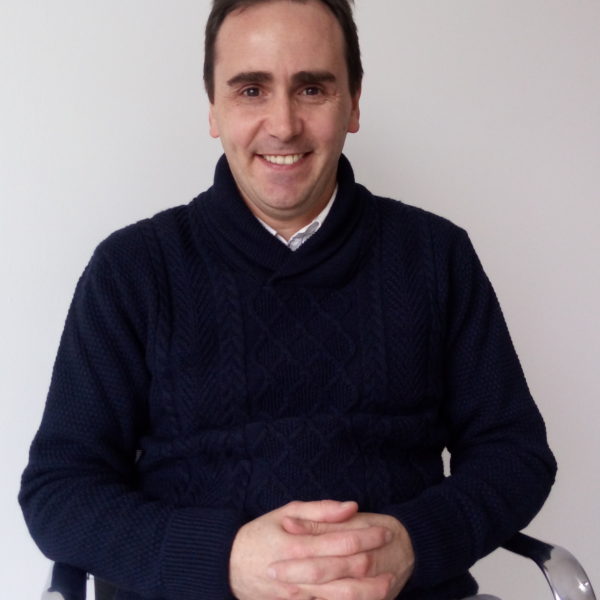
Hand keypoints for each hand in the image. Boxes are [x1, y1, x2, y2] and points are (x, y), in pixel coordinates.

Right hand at [229, 500, 393, 599]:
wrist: (229, 566)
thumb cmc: (260, 534)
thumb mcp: (286, 512)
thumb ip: (320, 511)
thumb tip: (351, 507)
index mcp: (298, 546)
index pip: (341, 542)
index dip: (367, 536)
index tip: (387, 530)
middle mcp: (300, 574)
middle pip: (346, 573)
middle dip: (374, 563)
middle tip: (395, 552)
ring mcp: (299, 597)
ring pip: (341, 599)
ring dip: (369, 593)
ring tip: (389, 583)